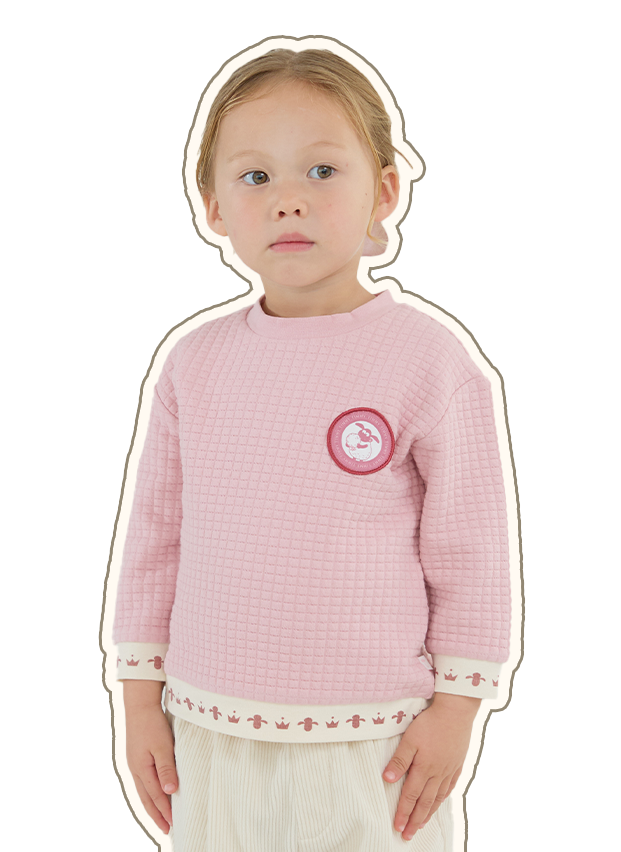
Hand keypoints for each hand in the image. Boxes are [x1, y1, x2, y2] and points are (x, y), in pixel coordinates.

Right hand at [123, 681, 177, 834]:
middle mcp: (135, 770)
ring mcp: (134, 764)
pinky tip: (155, 794)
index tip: (173, 824)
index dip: (164, 811)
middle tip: (167, 830)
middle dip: (157, 815)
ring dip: (153, 806)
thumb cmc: (152, 723)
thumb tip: (170, 791)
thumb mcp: (163, 745)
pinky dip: (149, 793)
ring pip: (143, 792)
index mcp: (141, 769)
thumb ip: (166, 768)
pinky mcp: (136, 758)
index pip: (155, 796)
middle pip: (146, 799)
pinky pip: (142, 782)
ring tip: (161, 818)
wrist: (139, 705)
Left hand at [382, 693, 480, 840]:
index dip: (403, 812)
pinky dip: (442, 799)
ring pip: (437, 798)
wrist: (456, 712)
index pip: (410, 796)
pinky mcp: (457, 764)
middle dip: (415, 820)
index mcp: (424, 768)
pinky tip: (439, 804)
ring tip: (421, 826)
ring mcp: (449, 770)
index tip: (398, 827)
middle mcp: (437, 773)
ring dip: (428, 814)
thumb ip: (399, 760)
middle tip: (407, 835)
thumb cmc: (430, 723)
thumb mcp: (410, 739)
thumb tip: (387, 779)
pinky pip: (449, 788)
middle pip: (424, 802)